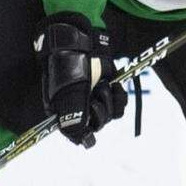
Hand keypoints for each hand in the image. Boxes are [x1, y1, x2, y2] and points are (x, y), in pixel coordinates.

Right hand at [34, 12, 126, 146]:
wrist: (82, 43)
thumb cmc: (71, 68)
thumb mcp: (70, 95)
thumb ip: (75, 121)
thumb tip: (84, 143)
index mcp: (65, 111)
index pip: (78, 133)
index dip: (86, 130)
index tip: (90, 126)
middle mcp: (80, 108)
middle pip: (97, 125)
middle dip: (100, 110)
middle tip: (94, 95)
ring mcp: (95, 98)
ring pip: (111, 116)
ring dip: (109, 101)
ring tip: (102, 86)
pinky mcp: (109, 89)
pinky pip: (120, 103)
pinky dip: (119, 96)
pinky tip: (112, 85)